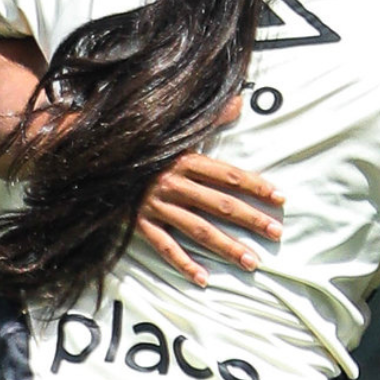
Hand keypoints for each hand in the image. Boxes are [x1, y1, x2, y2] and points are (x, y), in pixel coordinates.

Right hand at [134, 99, 283, 286]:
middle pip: (220, 204)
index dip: (256, 186)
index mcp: (185, 160)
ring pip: (198, 229)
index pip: (229, 175)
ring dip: (227, 247)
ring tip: (251, 261)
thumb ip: (212, 118)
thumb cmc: (146, 148)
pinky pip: (165, 247)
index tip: (280, 198)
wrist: (98, 160)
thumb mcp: (177, 132)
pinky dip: (183, 263)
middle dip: (252, 219)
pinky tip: (203, 278)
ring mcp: (156, 205)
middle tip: (277, 232)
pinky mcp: (140, 224)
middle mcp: (173, 183)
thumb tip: (239, 101)